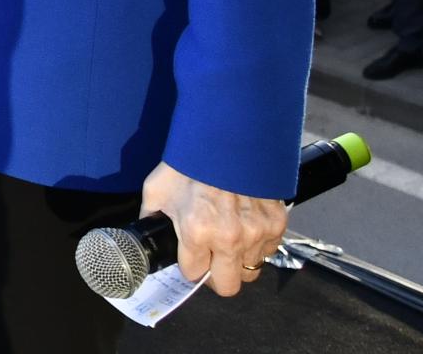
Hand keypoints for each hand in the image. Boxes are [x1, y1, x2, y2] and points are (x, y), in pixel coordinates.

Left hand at [140, 161, 286, 296]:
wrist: (224, 136)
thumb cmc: (189, 161)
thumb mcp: (157, 190)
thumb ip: (152, 218)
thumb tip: (146, 234)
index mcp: (197, 231)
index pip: (194, 274)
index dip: (189, 266)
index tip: (189, 257)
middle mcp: (229, 237)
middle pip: (227, 286)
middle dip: (216, 276)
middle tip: (210, 260)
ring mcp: (256, 232)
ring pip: (249, 270)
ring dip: (238, 259)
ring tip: (227, 236)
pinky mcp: (276, 223)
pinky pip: (268, 251)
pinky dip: (257, 244)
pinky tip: (243, 225)